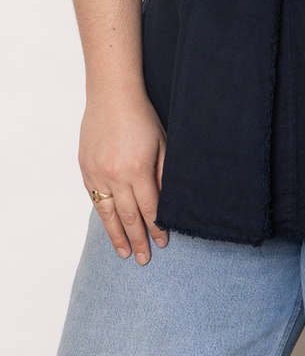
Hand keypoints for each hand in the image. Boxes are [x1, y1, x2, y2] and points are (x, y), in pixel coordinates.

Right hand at [78, 92, 168, 264]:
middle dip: (138, 240)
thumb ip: (165, 173)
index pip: (150, 208)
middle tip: (143, 259)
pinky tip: (109, 226)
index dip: (156, 228)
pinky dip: (102, 215)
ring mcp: (97, 173)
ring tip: (124, 253)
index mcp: (138, 169)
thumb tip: (167, 202)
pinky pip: (94, 199)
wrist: (112, 96)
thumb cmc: (142, 116)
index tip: (163, 243)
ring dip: (116, 236)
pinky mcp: (85, 169)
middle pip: (128, 217)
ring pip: (107, 214)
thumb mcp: (162, 142)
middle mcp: (116, 175)